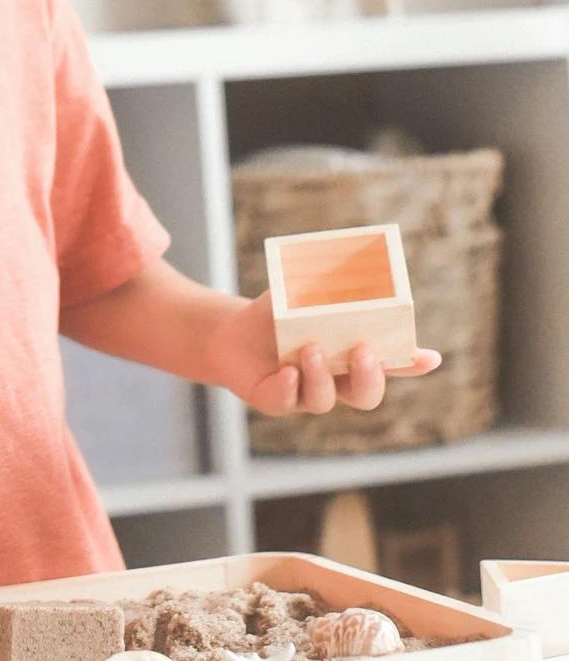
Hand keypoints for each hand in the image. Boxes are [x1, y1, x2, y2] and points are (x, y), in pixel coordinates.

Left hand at [205, 291, 441, 415]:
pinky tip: (286, 371)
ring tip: (310, 348)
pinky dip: (288, 387)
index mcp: (351, 357)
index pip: (390, 364)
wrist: (231, 333)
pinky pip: (285, 402)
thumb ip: (326, 284)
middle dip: (369, 377)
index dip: (411, 364)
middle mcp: (335, 382)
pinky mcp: (273, 400)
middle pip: (366, 395)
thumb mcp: (300, 294)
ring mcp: (304, 394)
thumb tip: (346, 258)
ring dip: (321, 375)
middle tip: (361, 350)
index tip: (429, 357)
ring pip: (325, 400)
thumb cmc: (276, 314)